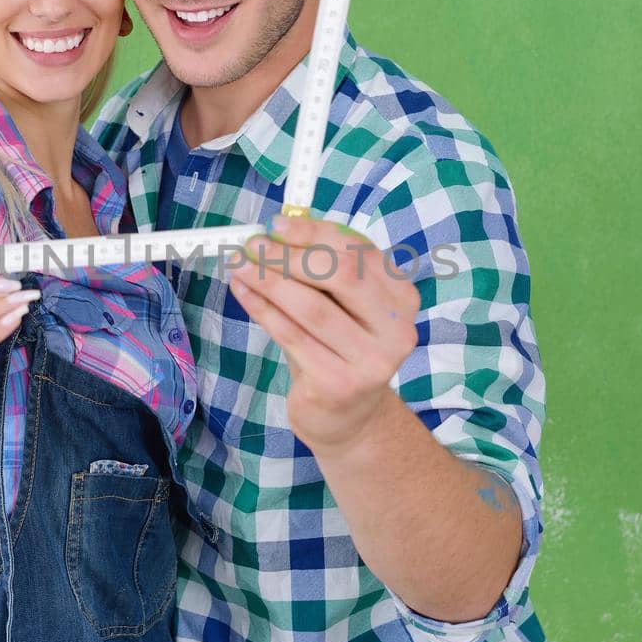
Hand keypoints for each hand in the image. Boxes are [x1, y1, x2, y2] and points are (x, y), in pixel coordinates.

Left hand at [228, 217, 418, 451]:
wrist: (347, 416)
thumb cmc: (337, 348)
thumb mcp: (340, 306)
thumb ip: (321, 270)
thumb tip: (276, 233)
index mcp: (401, 298)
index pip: (359, 252)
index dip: (315, 233)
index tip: (276, 225)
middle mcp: (397, 328)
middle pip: (342, 275)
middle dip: (290, 255)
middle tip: (252, 245)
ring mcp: (372, 360)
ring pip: (313, 308)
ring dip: (270, 281)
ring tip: (239, 265)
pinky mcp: (341, 383)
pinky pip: (293, 337)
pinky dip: (263, 310)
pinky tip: (243, 292)